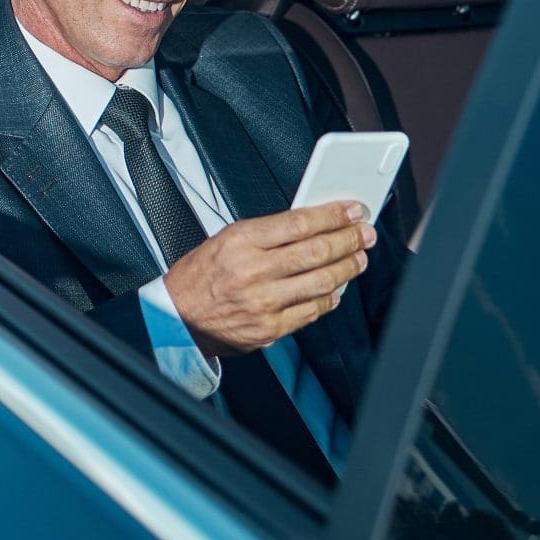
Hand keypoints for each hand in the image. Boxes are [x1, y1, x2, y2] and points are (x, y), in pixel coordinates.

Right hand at [163, 201, 375, 360]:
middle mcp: (252, 271)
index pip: (298, 223)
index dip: (332, 216)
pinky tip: (335, 290)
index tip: (351, 211)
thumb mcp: (225, 240)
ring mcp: (262, 303)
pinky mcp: (269, 329)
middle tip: (364, 234)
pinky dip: (329, 299)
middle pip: (317, 252)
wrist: (175, 318)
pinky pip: (311, 312)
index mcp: (239, 242)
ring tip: (358, 259)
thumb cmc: (198, 277)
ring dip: (347, 268)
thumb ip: (267, 233)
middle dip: (349, 240)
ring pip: (321, 282)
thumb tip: (311, 225)